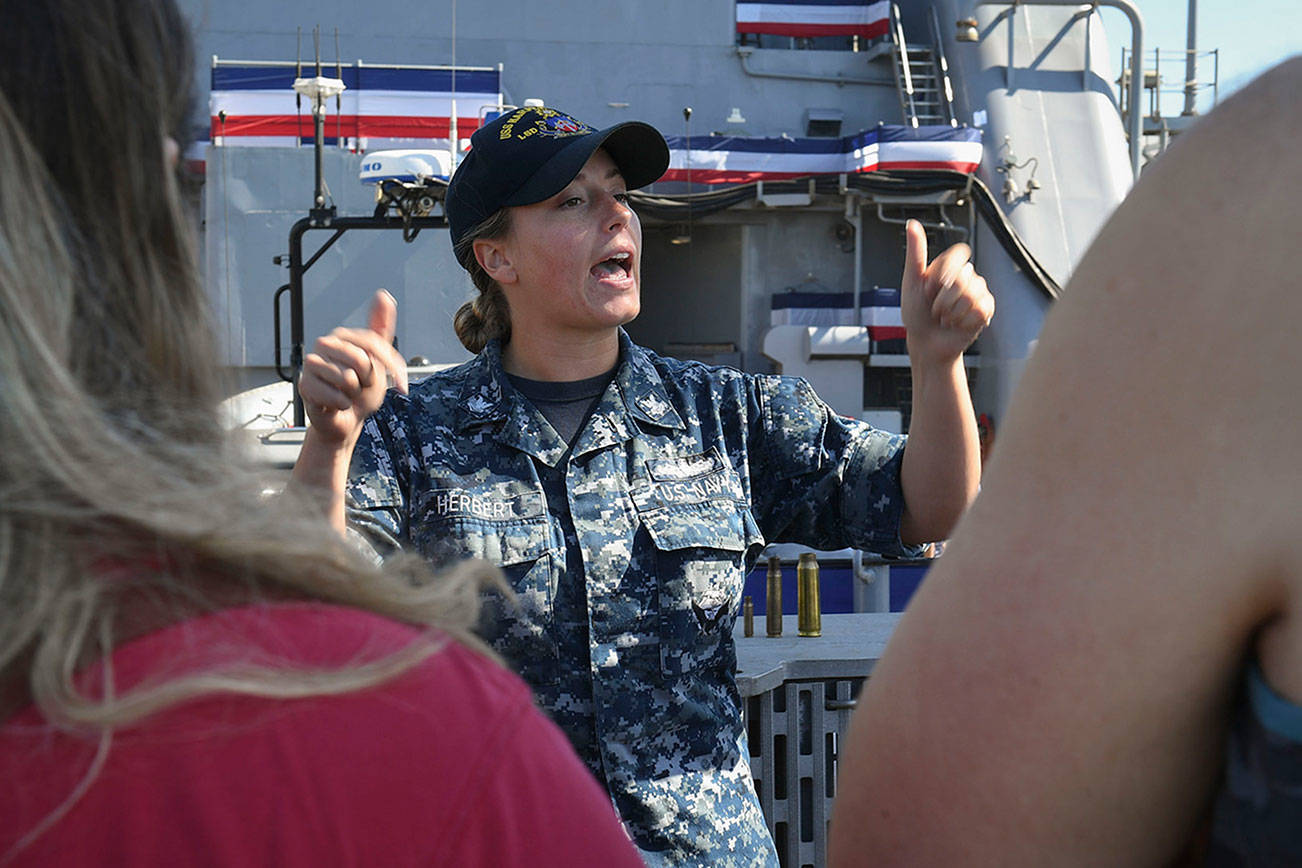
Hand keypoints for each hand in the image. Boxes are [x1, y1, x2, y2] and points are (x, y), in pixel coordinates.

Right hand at [298, 289, 408, 446]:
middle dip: (369, 380)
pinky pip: (337, 396)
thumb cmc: (361, 390)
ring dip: (354, 393)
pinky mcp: (305, 385)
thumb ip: (381, 327)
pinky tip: (336, 403)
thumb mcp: (379, 358)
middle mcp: (324, 344)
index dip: (391, 366)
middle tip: (360, 385)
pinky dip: (343, 404)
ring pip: (348, 378)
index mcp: (343, 336)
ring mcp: (312, 364)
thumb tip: (384, 295)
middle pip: (361, 360)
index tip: (398, 381)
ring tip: (347, 393)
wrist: (345, 419)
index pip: (373, 343)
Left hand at [900, 220, 994, 366]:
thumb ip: (915, 252)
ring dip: (951, 312)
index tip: (929, 286)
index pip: (956, 255)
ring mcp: (978, 292)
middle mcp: (966, 276)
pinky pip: (979, 310)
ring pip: (971, 295)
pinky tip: (957, 323)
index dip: (941, 274)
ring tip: (945, 316)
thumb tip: (912, 224)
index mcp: (949, 266)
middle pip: (963, 277)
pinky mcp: (986, 309)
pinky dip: (962, 321)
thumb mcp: (911, 281)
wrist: (926, 343)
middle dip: (942, 298)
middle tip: (935, 307)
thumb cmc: (916, 314)